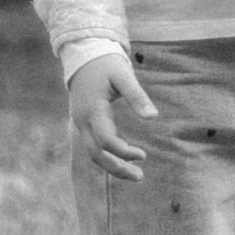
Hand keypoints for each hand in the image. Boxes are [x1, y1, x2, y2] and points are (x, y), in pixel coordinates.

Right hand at [67, 52, 151, 184]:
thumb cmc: (106, 65)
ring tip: (135, 174)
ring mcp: (80, 124)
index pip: (105, 140)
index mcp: (93, 110)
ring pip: (92, 153)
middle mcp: (83, 121)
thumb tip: (153, 117)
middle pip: (95, 154)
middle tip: (140, 177)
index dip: (123, 152)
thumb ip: (137, 96)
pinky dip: (107, 156)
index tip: (143, 156)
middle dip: (117, 168)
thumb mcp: (123, 76)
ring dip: (112, 166)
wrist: (83, 58)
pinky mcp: (83, 124)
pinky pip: (93, 146)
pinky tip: (123, 159)